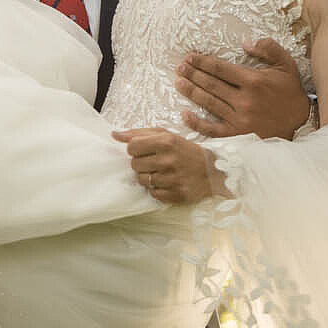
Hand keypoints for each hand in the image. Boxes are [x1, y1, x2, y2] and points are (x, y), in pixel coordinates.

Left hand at [111, 127, 226, 203]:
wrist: (212, 170)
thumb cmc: (186, 150)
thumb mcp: (166, 135)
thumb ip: (139, 133)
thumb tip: (114, 134)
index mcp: (166, 142)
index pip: (131, 147)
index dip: (135, 149)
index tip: (144, 150)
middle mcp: (168, 160)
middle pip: (134, 164)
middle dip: (142, 163)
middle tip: (155, 161)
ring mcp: (171, 179)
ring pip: (141, 180)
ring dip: (148, 176)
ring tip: (161, 172)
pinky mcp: (175, 194)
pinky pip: (152, 193)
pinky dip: (156, 189)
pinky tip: (167, 182)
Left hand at [176, 38, 311, 139]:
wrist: (301, 122)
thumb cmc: (290, 91)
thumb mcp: (285, 64)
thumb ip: (268, 49)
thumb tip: (245, 43)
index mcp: (254, 81)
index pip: (220, 69)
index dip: (203, 62)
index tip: (190, 57)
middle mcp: (244, 100)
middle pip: (211, 84)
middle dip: (193, 74)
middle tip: (180, 67)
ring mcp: (240, 119)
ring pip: (209, 103)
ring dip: (191, 92)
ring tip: (178, 82)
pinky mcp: (238, 135)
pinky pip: (213, 129)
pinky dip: (197, 122)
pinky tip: (185, 114)